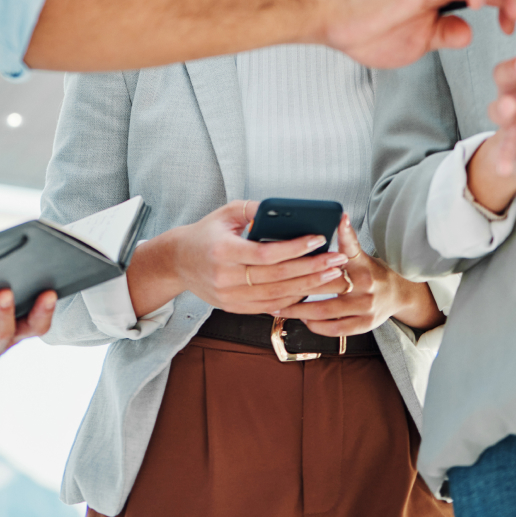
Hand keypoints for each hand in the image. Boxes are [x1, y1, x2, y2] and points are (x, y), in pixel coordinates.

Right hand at [127, 200, 348, 316]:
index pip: (266, 254)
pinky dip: (292, 299)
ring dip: (308, 287)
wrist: (178, 261)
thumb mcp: (227, 212)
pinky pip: (269, 306)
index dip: (295, 248)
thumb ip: (257, 209)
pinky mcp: (233, 307)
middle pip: (277, 277)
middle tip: (338, 261)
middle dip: (312, 269)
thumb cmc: (207, 232)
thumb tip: (289, 211)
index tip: (319, 239)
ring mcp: (229, 297)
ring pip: (277, 296)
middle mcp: (225, 278)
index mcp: (223, 251)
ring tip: (332, 276)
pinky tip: (311, 289)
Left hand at [275, 216, 442, 335]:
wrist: (398, 294)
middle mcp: (365, 284)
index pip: (350, 246)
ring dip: (299, 310)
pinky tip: (302, 319)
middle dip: (297, 285)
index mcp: (362, 263)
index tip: (330, 224)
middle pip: (326, 284)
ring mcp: (365, 307)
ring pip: (325, 310)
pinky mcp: (364, 324)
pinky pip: (334, 328)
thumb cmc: (371, 271)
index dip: (344, 233)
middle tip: (273, 284)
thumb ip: (347, 241)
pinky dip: (315, 325)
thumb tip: (340, 217)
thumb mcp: (360, 254)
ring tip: (279, 307)